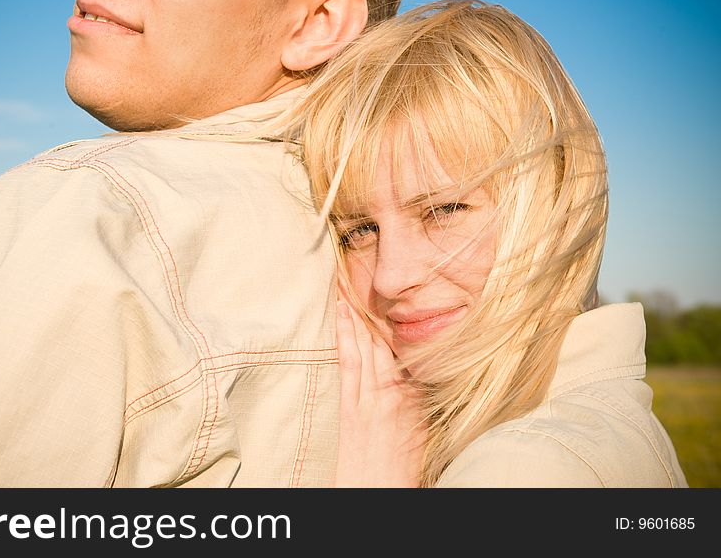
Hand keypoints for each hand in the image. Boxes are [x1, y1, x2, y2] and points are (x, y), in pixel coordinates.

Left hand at [334, 300, 422, 486]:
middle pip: (386, 337)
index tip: (392, 291)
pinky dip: (347, 334)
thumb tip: (416, 367)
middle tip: (363, 273)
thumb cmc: (404, 467)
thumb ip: (419, 395)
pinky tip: (342, 313)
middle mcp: (398, 390)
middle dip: (374, 305)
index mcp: (418, 394)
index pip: (408, 345)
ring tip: (347, 282)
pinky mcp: (353, 406)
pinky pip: (350, 361)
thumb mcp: (424, 427)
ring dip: (358, 311)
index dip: (398, 316)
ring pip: (367, 343)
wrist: (381, 493)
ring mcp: (374, 396)